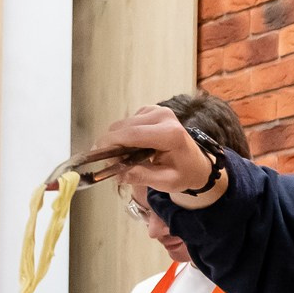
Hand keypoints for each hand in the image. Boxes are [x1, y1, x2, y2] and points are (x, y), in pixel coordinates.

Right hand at [98, 104, 224, 207]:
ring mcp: (157, 111)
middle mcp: (163, 116)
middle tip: (112, 164)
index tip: (96, 155)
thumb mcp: (166, 182)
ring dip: (117, 141)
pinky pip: (127, 122)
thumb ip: (142, 176)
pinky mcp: (150, 110)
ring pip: (122, 124)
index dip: (111, 143)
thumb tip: (117, 174)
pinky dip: (124, 136)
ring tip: (125, 159)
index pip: (132, 134)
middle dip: (112, 145)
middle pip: (124, 127)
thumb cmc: (184, 174)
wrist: (197, 164)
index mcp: (170, 133)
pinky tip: (133, 148)